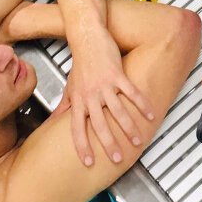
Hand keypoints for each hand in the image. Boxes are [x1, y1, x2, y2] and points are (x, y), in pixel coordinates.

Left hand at [50, 26, 154, 165]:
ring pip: (117, 111)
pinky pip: (131, 92)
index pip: (77, 129)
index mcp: (78, 100)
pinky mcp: (117, 74)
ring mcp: (104, 85)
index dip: (82, 146)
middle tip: (117, 159)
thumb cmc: (80, 63)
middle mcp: (90, 95)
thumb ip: (63, 106)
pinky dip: (141, 104)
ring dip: (128, 128)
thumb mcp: (70, 86)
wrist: (88, 38)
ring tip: (137, 141)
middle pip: (99, 124)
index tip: (88, 162)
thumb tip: (52, 121)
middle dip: (108, 143)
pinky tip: (149, 114)